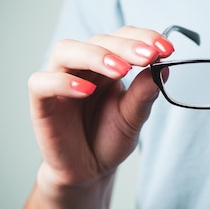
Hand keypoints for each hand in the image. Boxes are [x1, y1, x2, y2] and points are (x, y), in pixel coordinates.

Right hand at [27, 26, 173, 187]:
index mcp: (108, 64)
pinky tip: (87, 89)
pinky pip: (42, 82)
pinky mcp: (41, 102)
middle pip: (98, 39)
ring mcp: (59, 81)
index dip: (144, 37)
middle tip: (149, 56)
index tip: (167, 49)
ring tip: (121, 70)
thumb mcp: (133, 117)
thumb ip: (144, 94)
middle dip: (126, 46)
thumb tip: (164, 67)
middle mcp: (83, 66)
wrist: (89, 171)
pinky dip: (62, 82)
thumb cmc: (109, 138)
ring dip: (96, 56)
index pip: (123, 37)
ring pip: (66, 50)